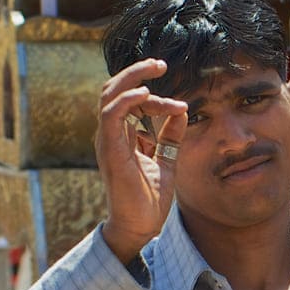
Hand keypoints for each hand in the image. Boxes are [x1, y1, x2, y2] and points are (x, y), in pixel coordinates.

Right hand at [95, 58, 187, 264]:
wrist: (141, 225)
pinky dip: (126, 99)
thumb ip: (170, 136)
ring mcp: (107, 140)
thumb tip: (182, 111)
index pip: (130, 101)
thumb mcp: (167, 159)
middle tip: (160, 63)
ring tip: (156, 68)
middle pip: (114, 91)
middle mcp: (111, 134)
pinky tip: (146, 93)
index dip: (153, 95)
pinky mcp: (110, 149)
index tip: (181, 101)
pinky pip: (111, 114)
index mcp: (122, 135)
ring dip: (133, 78)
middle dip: (136, 73)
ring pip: (110, 95)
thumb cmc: (150, 197)